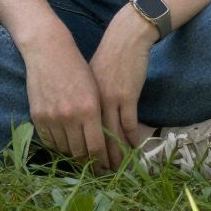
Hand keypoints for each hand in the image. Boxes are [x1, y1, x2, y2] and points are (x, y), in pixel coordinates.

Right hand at [22, 27, 111, 165]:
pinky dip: (58, 146)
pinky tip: (65, 145)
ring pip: (64, 149)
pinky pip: (49, 141)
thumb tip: (103, 143)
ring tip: (81, 158)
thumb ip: (98, 116)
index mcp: (89, 109)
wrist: (49, 53)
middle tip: (96, 168)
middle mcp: (70, 116)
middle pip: (80, 152)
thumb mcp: (94, 91)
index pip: (96, 147)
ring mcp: (52, 118)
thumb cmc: (78, 69)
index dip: (102, 161)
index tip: (107, 167)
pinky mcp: (37, 117)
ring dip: (73, 155)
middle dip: (89, 163)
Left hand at [88, 7, 155, 168]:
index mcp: (81, 99)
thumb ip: (87, 99)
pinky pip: (128, 123)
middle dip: (97, 158)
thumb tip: (84, 118)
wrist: (125, 37)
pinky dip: (130, 137)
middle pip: (93, 137)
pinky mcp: (127, 95)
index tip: (85, 165)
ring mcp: (110, 99)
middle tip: (101, 173)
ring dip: (115, 153)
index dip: (81, 151)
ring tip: (117, 167)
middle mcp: (92, 102)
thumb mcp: (90, 79)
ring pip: (111, 134)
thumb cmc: (108, 56)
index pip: (77, 132)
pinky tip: (133, 147)